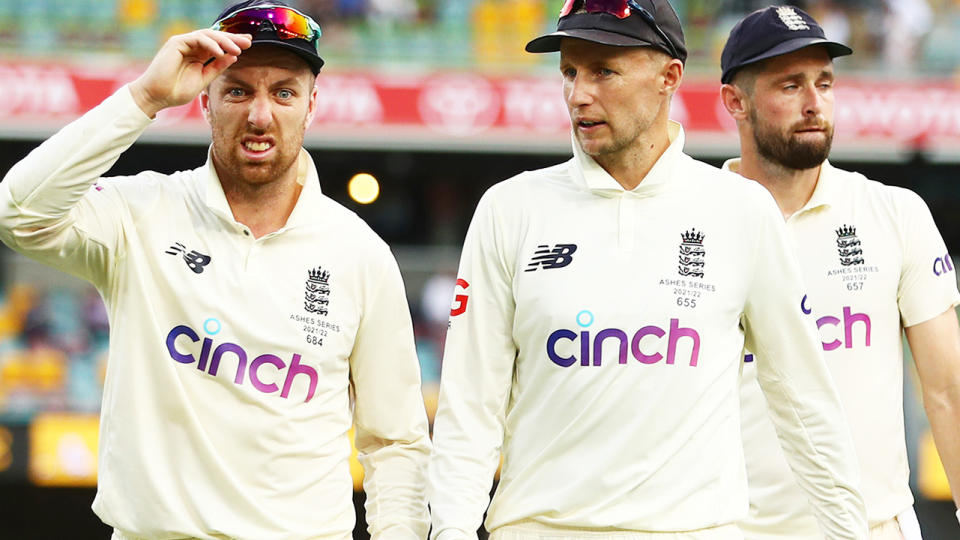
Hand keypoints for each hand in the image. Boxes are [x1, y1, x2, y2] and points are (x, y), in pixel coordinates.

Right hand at [129, 30, 251, 117]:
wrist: (157, 96)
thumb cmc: (176, 91)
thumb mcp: (204, 79)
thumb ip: (217, 67)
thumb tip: (233, 57)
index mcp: (198, 55)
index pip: (219, 45)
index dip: (233, 44)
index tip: (248, 45)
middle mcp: (192, 46)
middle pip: (215, 37)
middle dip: (233, 38)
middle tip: (248, 41)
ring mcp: (183, 43)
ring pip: (208, 35)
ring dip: (224, 41)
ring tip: (237, 49)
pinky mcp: (177, 42)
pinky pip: (197, 38)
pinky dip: (211, 44)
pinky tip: (221, 52)